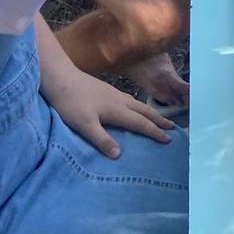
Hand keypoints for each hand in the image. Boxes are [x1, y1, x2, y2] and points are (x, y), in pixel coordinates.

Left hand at [43, 64, 175, 158]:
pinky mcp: (107, 90)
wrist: (60, 78)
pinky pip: (130, 100)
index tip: (168, 140)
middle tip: (173, 127)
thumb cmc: (71, 103)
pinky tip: (133, 107)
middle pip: (145, 111)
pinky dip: (139, 106)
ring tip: (159, 118)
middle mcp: (120, 100)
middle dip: (159, 120)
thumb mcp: (84, 125)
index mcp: (117, 110)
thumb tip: (119, 155)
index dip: (155, 132)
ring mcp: (114, 93)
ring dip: (151, 112)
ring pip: (138, 104)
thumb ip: (101, 139)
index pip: (141, 123)